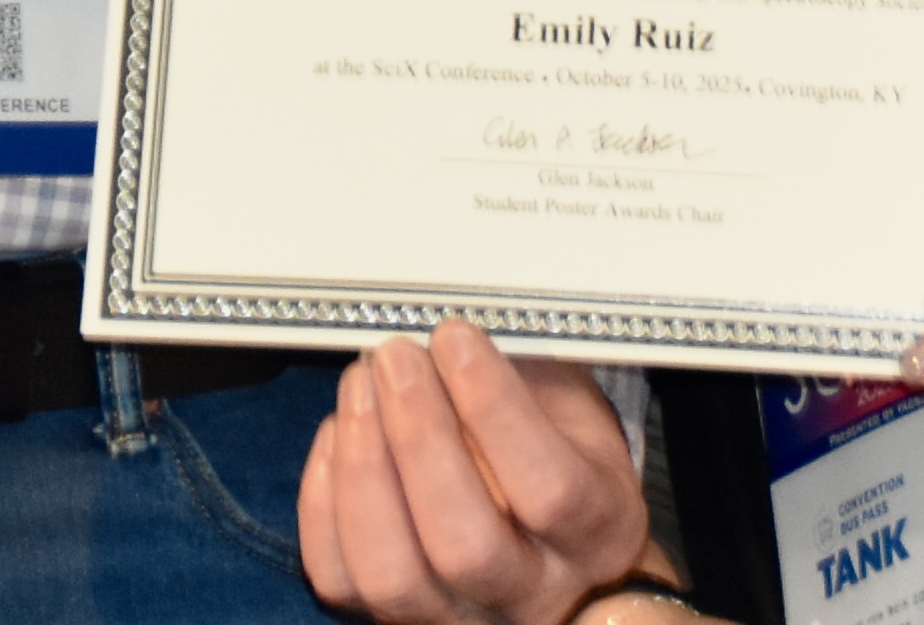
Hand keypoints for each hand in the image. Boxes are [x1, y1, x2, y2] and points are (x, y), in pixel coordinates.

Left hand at [296, 317, 675, 623]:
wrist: (552, 536)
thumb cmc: (560, 451)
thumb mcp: (571, 404)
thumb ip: (523, 375)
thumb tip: (446, 329)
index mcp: (597, 532)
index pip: (549, 490)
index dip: (494, 409)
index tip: (455, 337)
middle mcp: (532, 594)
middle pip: (464, 544)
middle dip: (418, 437)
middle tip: (395, 357)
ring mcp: (459, 617)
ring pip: (394, 576)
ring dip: (365, 470)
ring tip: (361, 386)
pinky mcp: (393, 619)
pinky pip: (341, 579)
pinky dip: (326, 503)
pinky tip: (340, 434)